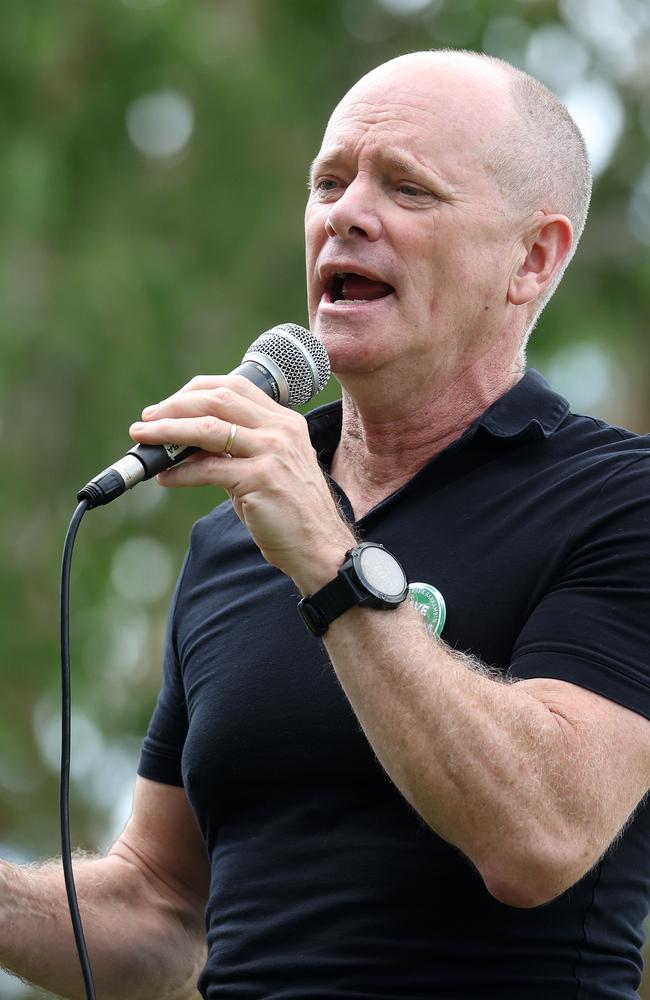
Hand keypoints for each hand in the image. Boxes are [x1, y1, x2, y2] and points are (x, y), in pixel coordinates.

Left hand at [129, 374, 354, 590]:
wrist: (319, 546)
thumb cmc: (290, 511)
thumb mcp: (268, 467)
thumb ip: (236, 450)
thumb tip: (187, 445)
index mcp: (285, 421)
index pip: (234, 387)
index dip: (195, 391)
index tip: (168, 405)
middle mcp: (281, 430)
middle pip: (218, 399)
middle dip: (175, 406)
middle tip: (147, 419)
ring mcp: (273, 452)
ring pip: (208, 429)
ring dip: (168, 432)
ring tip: (143, 438)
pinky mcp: (261, 479)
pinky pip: (208, 468)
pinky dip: (180, 472)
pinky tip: (165, 477)